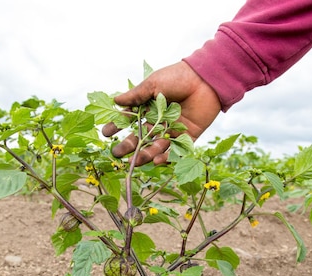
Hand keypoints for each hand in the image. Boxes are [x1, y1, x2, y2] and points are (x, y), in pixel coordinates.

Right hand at [102, 61, 220, 165]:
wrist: (205, 80)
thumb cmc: (178, 77)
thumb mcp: (153, 84)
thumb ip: (136, 96)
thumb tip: (115, 101)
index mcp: (148, 107)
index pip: (129, 120)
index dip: (117, 127)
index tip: (106, 133)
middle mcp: (158, 120)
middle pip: (141, 137)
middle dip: (128, 146)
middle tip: (117, 154)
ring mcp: (172, 130)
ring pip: (156, 146)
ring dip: (145, 155)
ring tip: (135, 162)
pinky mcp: (187, 137)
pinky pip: (175, 150)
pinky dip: (166, 157)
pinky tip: (157, 161)